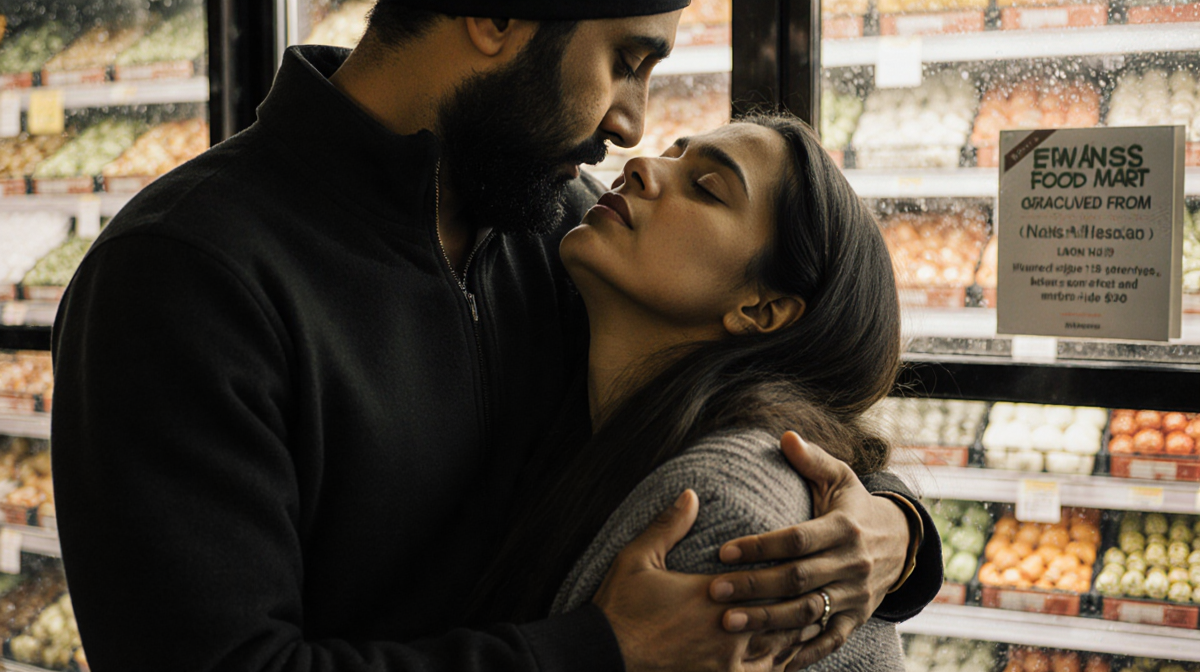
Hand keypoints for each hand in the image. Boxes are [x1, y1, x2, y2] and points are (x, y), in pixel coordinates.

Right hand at [593, 490, 801, 671]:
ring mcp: (728, 661)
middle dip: (800, 599)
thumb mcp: (638, 557)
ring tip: (812, 618)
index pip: (766, 576)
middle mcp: (729, 628)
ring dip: (798, 633)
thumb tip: (690, 494)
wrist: (603, 655)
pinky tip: (788, 659)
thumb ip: (669, 525)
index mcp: (712, 593)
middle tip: (818, 585)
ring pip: (781, 647)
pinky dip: (782, 666)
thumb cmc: (620, 606)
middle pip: (783, 612)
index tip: (802, 555)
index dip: (786, 565)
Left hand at [707, 432, 909, 668]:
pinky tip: (770, 660)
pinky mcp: (857, 618)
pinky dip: (802, 651)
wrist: (902, 542)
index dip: (759, 546)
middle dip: (753, 586)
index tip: (723, 551)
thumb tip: (784, 436)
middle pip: (797, 579)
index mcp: (843, 528)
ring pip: (808, 612)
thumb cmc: (856, 505)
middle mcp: (851, 563)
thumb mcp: (841, 478)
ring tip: (729, 623)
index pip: (796, 539)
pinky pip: (829, 639)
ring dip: (767, 621)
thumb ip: (811, 459)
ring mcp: (855, 595)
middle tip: (713, 591)